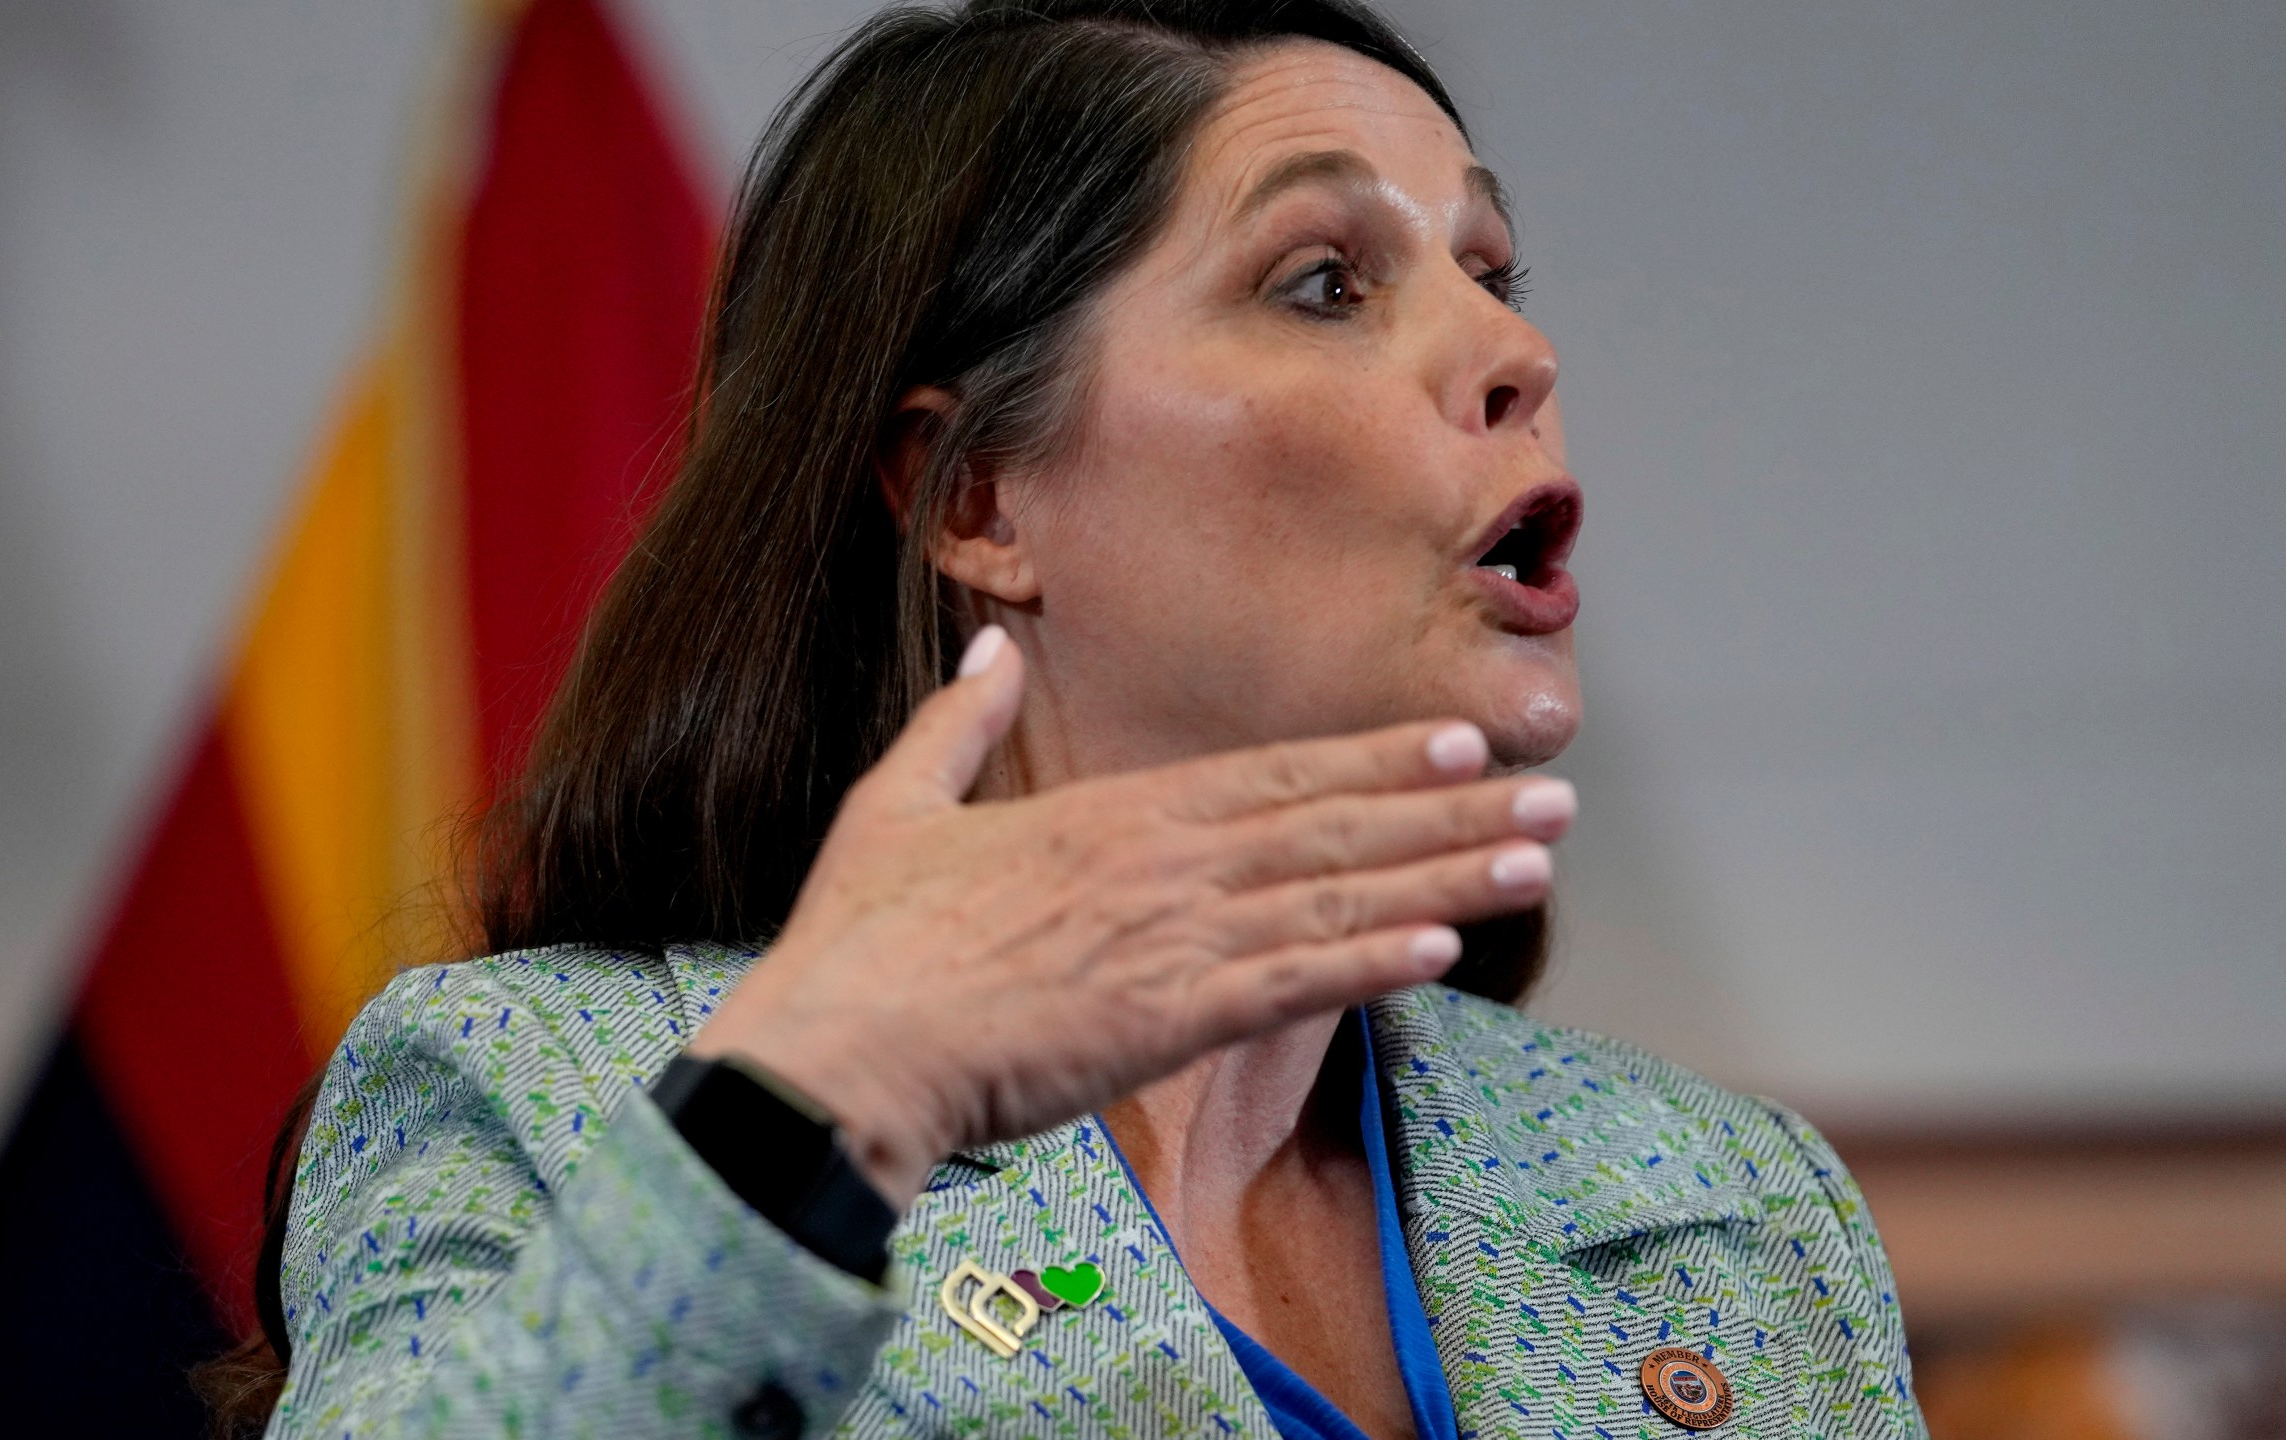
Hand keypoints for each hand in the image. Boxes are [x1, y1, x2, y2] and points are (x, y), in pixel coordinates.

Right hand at [687, 627, 1574, 1207]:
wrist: (841, 1047)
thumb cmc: (862, 940)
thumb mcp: (894, 804)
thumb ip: (955, 725)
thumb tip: (989, 655)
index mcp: (1107, 816)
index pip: (1269, 774)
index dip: (1372, 759)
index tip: (1453, 742)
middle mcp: (1160, 861)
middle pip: (1332, 824)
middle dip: (1448, 807)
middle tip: (1548, 791)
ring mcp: (1171, 937)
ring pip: (1336, 895)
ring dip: (1446, 875)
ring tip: (1536, 859)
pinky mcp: (1167, 1018)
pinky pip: (1294, 983)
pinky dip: (1375, 960)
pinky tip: (1448, 946)